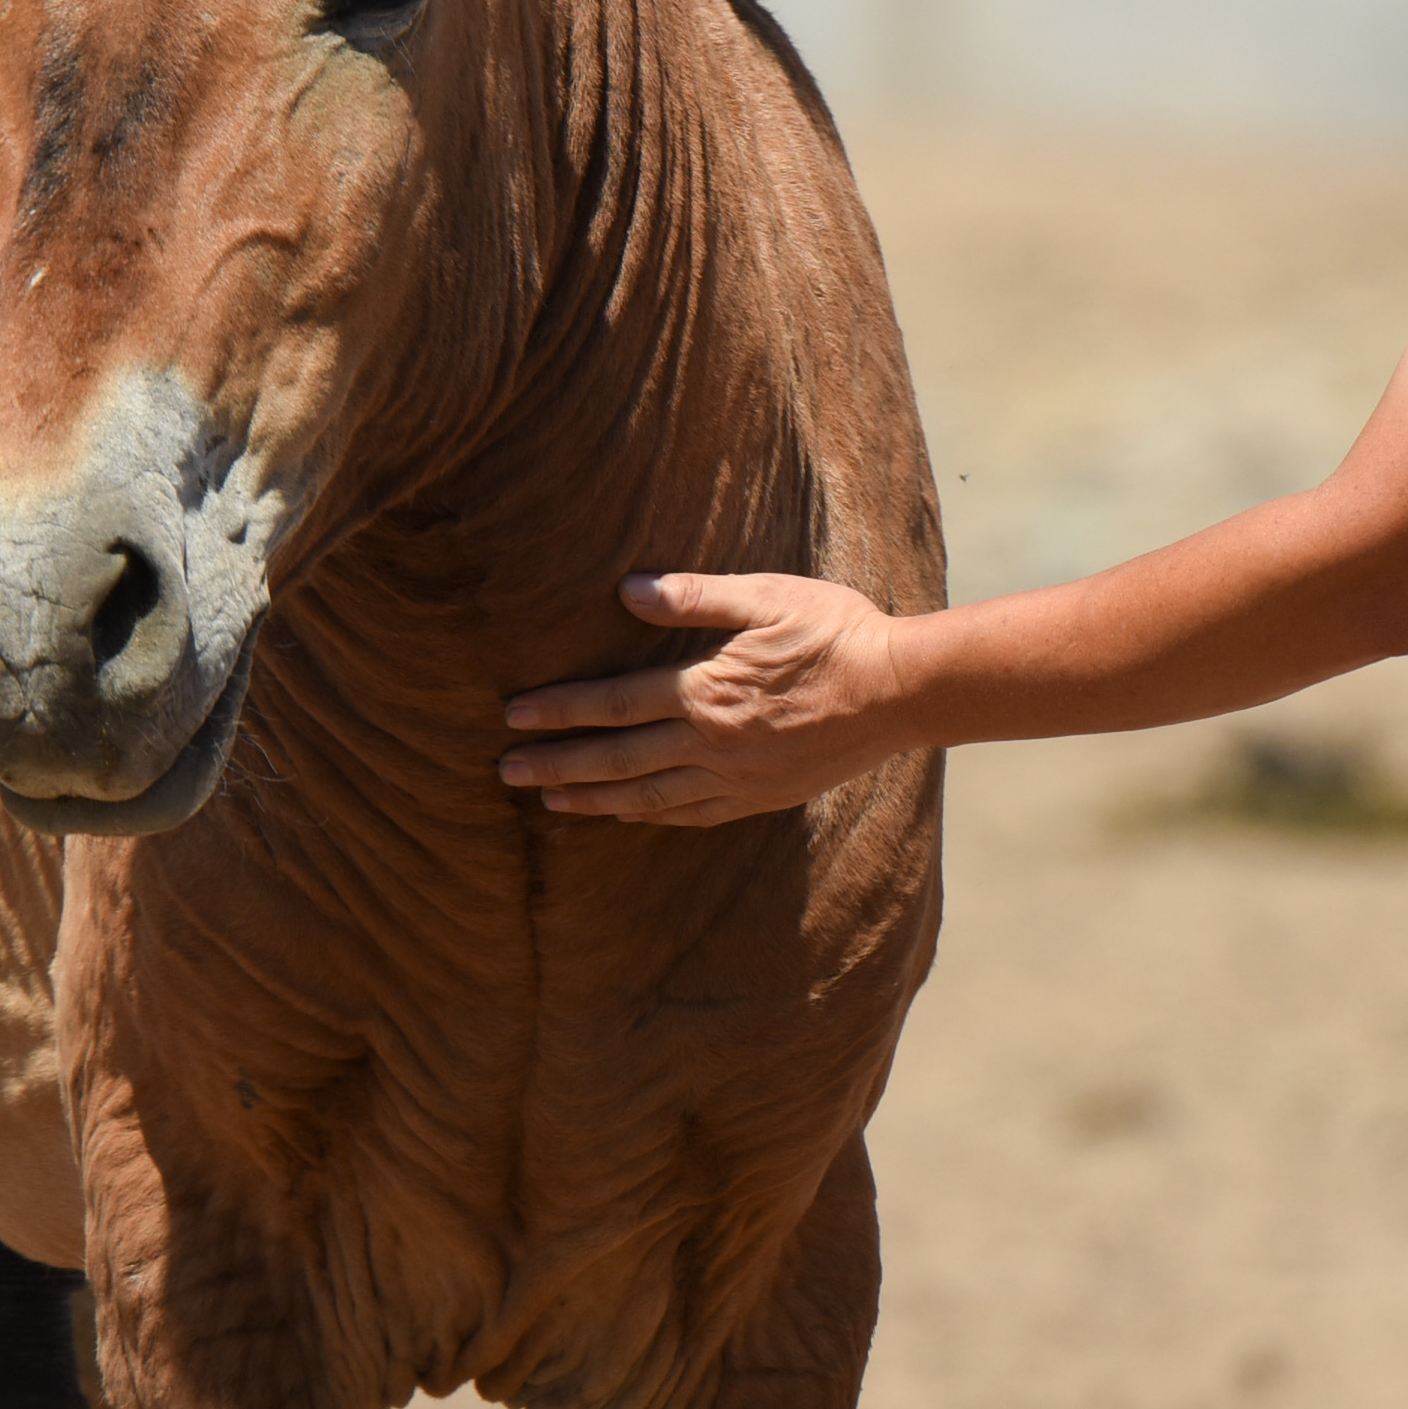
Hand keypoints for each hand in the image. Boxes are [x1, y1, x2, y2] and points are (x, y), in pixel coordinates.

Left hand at [497, 573, 908, 826]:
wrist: (902, 692)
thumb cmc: (837, 632)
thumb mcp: (767, 596)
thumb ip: (695, 598)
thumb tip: (628, 590)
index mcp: (707, 692)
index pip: (614, 705)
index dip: (559, 711)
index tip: (513, 717)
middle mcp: (713, 744)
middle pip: (617, 760)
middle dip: (557, 765)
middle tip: (505, 772)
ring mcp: (737, 777)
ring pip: (648, 797)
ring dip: (593, 800)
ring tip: (548, 802)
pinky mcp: (761, 795)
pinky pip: (692, 815)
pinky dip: (649, 817)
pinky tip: (626, 816)